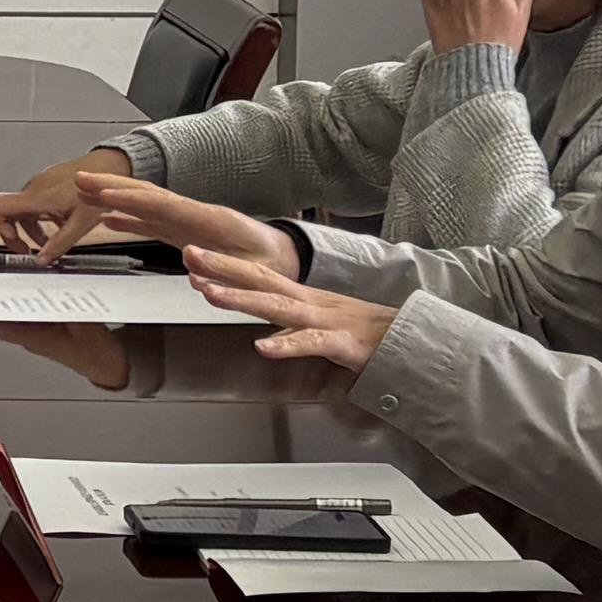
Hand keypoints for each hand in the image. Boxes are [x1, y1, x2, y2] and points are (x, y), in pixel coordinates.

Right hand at [0, 155, 119, 259]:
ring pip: (25, 209)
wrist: (110, 166)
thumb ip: (59, 244)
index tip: (15, 241)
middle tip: (29, 250)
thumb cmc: (99, 189)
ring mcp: (40, 185)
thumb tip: (42, 260)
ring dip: (32, 228)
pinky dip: (41, 217)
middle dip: (19, 235)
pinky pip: (36, 202)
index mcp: (37, 198)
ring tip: (49, 241)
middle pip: (10, 213)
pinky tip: (59, 223)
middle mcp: (34, 189)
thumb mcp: (80, 224)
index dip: (0, 227)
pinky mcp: (48, 183)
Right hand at [73, 173, 287, 271]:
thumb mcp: (255, 272)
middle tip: (80, 180)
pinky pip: (151, 222)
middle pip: (148, 196)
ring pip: (145, 205)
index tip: (106, 195)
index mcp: (211, 220)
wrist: (287, 258)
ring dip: (114, 197)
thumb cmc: (273, 265)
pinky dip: (128, 217)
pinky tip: (108, 218)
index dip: (133, 199)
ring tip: (83, 193)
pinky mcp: (185, 232)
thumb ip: (224, 269)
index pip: (165, 205)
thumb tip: (190, 265)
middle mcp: (195, 214)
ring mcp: (188, 222)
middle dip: (113, 187)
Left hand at [185, 243, 395, 382]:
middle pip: (261, 280)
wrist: (411, 342)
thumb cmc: (365, 334)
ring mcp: (325, 320)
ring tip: (210, 293)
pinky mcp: (341, 343)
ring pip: (277, 306)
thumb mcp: (320, 324)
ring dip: (242, 298)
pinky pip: (310, 343)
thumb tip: (266, 325)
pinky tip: (262, 347)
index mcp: (303, 297)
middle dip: (223, 266)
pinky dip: (286, 345)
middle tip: (190, 254)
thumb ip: (291, 322)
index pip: (258, 274)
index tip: (193, 256)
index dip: (225, 264)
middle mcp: (310, 302)